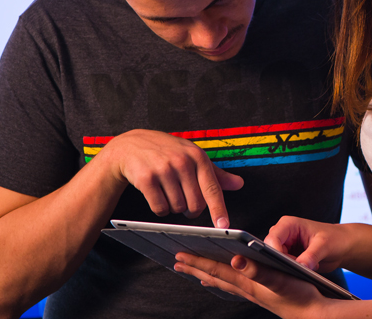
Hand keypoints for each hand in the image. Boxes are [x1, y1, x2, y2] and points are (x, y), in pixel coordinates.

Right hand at [98, 129, 243, 227]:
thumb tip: (239, 184)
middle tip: (185, 200)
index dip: (218, 209)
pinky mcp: (146, 179)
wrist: (131, 146)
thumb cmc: (168, 152)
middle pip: (195, 204)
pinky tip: (157, 195)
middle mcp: (182, 162)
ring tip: (169, 192)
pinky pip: (159, 208)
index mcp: (198, 157)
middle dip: (191, 209)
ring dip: (174, 207)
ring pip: (177, 208)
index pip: (212, 188)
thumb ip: (216, 173)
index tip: (223, 225)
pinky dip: (160, 208)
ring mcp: (163, 170)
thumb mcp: (193, 156)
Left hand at [174, 252, 328, 317]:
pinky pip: (234, 286)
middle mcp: (246, 288)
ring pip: (223, 282)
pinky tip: (225, 280)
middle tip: (177, 262)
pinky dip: (224, 281)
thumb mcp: (278, 279)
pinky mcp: (261, 294)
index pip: (216, 270)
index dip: (198, 262)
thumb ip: (256, 270)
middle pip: (214, 276)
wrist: (311, 313)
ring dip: (206, 275)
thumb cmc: (299, 294)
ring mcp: (252, 293)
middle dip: (195, 268)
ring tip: (194, 271)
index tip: (180, 255)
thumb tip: (235, 260)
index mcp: (247, 282)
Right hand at [265, 217, 349, 272]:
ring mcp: (285, 247)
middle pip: (271, 252)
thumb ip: (311, 255)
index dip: (274, 253)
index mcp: (289, 224)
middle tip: (299, 268)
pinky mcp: (288, 258)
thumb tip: (300, 266)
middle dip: (282, 263)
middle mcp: (283, 234)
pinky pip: (283, 268)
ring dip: (288, 268)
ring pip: (275, 262)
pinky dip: (292, 272)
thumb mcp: (324, 245)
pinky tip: (305, 271)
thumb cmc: (335, 239)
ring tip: (306, 267)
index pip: (272, 238)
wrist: (342, 247)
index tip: (285, 265)